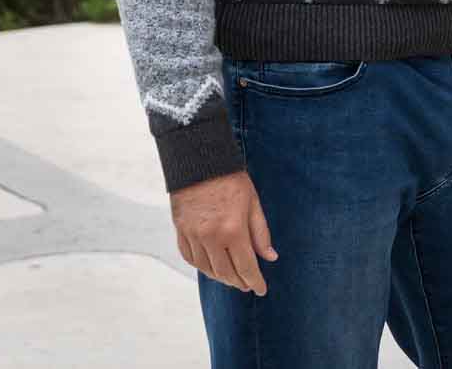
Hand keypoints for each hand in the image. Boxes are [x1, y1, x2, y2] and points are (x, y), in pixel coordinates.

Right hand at [171, 169, 276, 294]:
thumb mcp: (253, 204)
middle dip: (239, 282)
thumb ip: (261, 233)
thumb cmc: (231, 180)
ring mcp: (193, 236)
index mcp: (233, 230)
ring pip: (207, 269)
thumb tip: (270, 257)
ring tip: (233, 278)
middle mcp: (211, 237)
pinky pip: (190, 258)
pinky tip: (211, 267)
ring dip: (221, 278)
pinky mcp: (180, 231)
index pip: (246, 266)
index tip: (261, 290)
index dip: (254, 281)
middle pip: (225, 272)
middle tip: (248, 285)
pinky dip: (202, 266)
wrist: (200, 162)